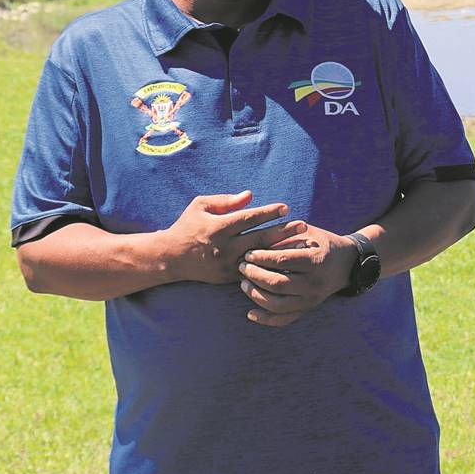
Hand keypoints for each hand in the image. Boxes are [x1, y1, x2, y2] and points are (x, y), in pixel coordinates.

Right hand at [164, 192, 305, 284]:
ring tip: (301, 244)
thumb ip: (226, 200)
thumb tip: (251, 195)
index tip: (285, 208)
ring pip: (260, 258)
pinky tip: (286, 262)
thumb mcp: (201, 205)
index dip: (268, 213)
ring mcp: (227, 265)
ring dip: (281, 251)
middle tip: (303, 225)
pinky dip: (270, 266)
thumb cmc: (188, 226)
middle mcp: (224, 248)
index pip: (248, 219)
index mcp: (217, 228)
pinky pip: (254, 272)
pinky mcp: (228, 278)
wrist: (171, 258)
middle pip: (259, 240)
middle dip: (283, 232)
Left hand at [238, 225, 358, 326]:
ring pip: (277, 305)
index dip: (261, 258)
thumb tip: (256, 243)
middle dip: (255, 276)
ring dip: (256, 296)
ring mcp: (311, 300)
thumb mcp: (307, 233)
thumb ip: (284, 236)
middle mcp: (314, 283)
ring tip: (243, 283)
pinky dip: (265, 319)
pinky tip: (250, 313)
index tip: (248, 253)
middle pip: (278, 284)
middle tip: (241, 267)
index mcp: (315, 261)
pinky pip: (284, 320)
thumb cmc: (322, 243)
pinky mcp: (307, 309)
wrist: (347, 264)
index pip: (283, 261)